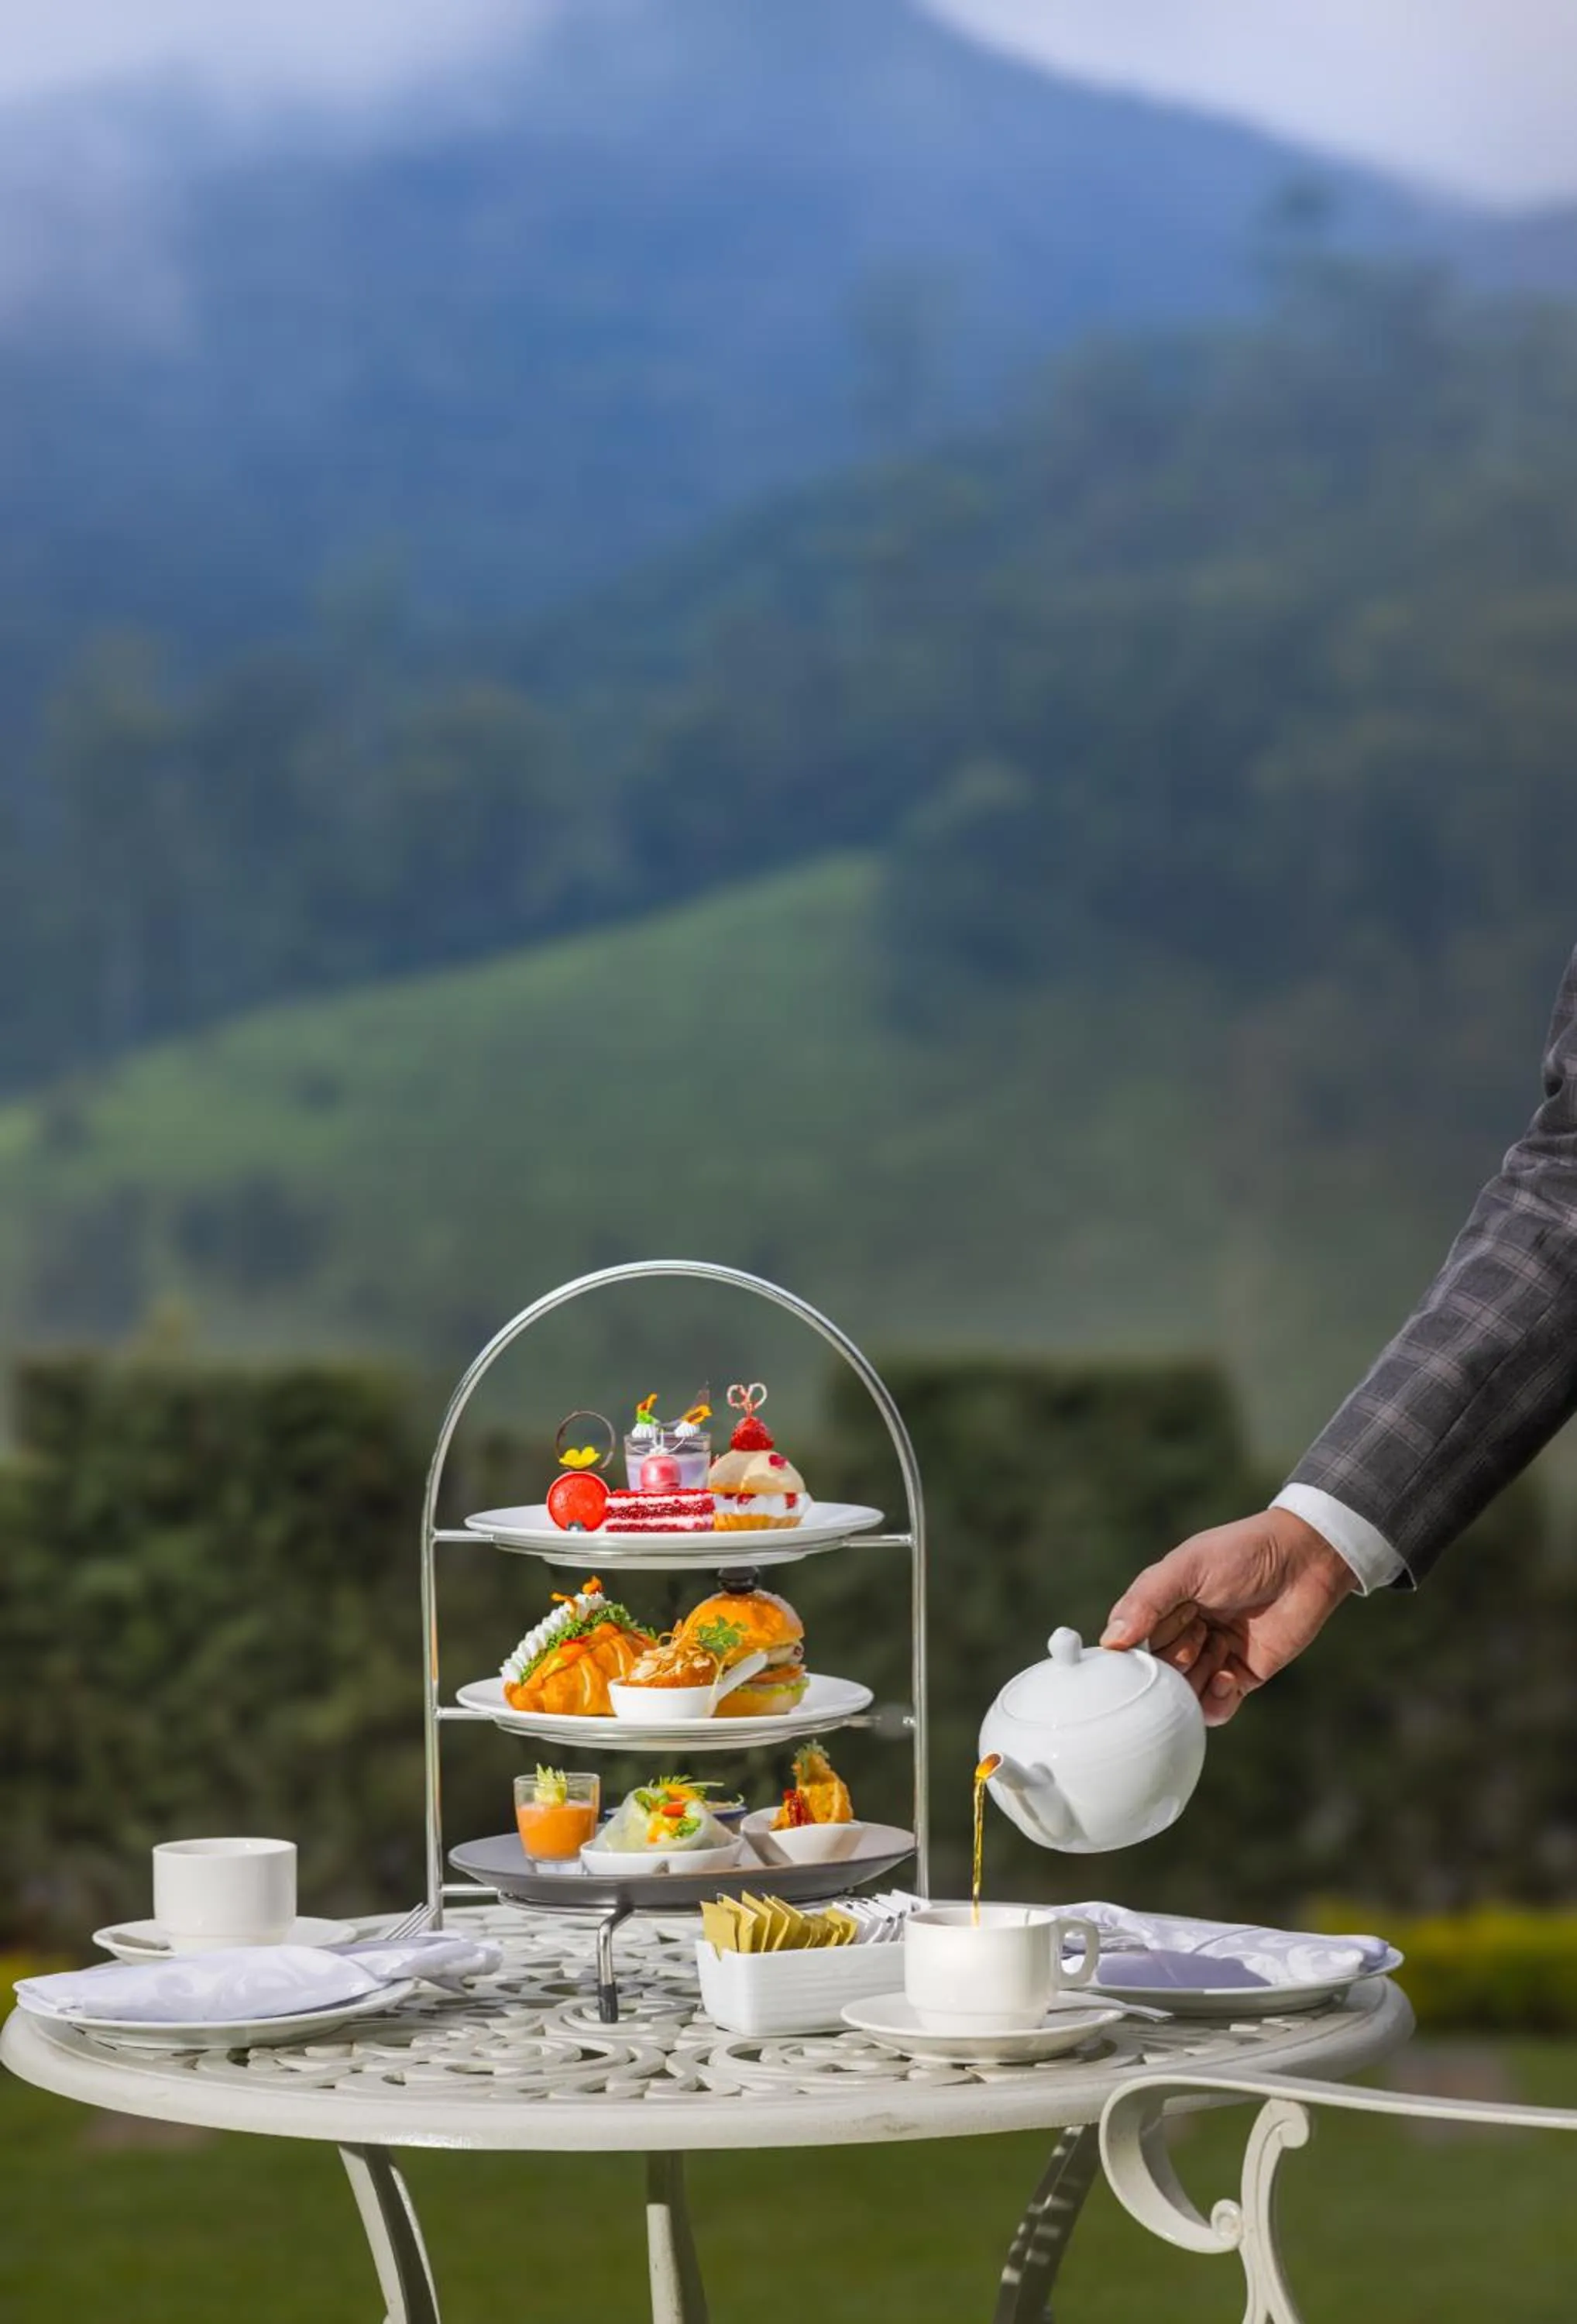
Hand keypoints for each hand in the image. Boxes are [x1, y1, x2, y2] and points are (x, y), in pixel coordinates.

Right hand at [1100, 1509, 1357, 1724]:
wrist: (1304, 1561)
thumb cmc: (1241, 1553)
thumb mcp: (1186, 1567)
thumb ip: (1146, 1601)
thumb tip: (1111, 1641)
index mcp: (1161, 1606)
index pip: (1130, 1644)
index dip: (1138, 1651)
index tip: (1149, 1644)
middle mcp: (1181, 1634)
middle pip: (1157, 1674)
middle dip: (1173, 1663)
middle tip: (1198, 1632)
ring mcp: (1211, 1657)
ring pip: (1183, 1696)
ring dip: (1195, 1682)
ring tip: (1218, 1647)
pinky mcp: (1241, 1676)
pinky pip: (1216, 1709)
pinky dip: (1216, 1702)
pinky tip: (1227, 1676)